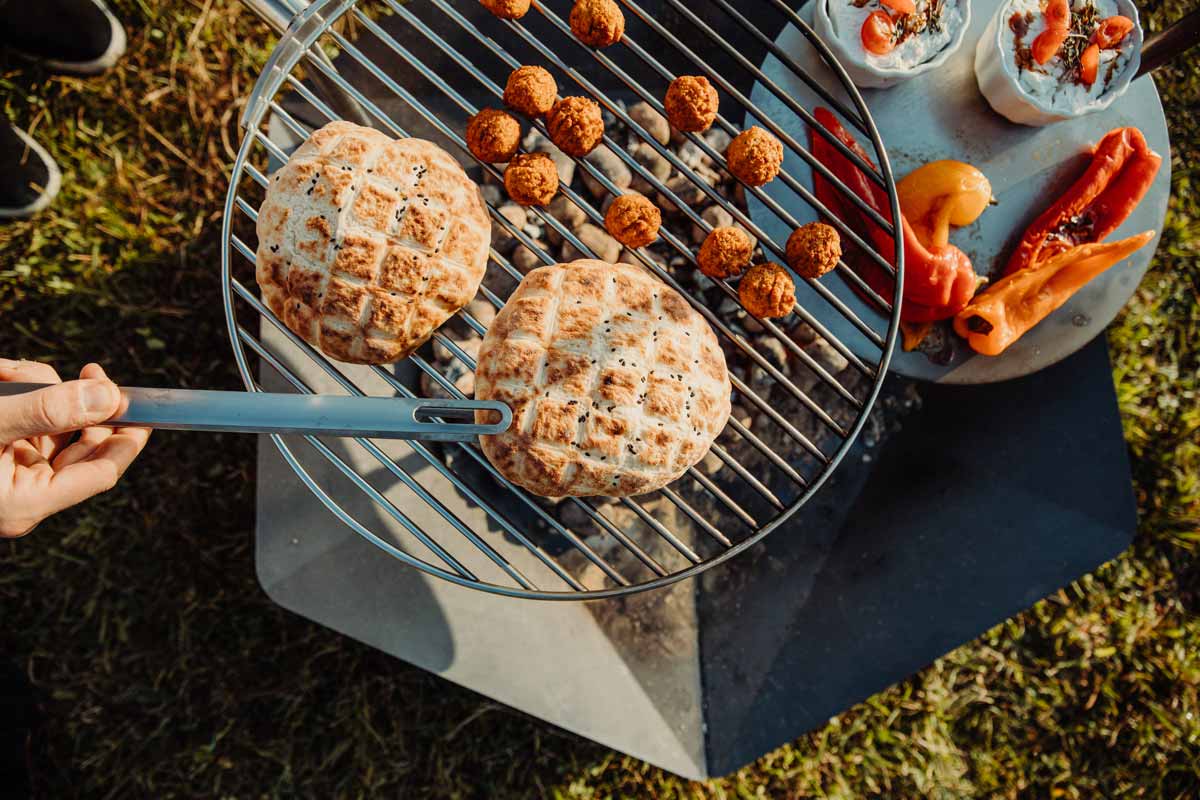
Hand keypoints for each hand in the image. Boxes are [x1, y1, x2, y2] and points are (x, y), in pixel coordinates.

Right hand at [0, 359, 150, 537]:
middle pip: (84, 447)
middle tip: (92, 372)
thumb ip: (47, 411)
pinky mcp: (2, 455)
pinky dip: (21, 391)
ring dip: (40, 390)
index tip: (146, 406)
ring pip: (54, 427)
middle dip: (83, 404)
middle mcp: (24, 494)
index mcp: (27, 503)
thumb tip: (108, 398)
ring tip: (9, 373)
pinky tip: (5, 374)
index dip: (128, 438)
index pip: (102, 473)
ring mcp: (12, 475)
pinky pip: (28, 422)